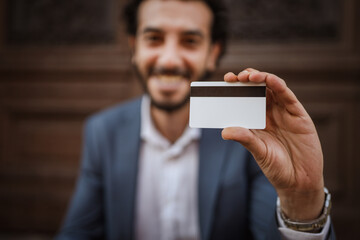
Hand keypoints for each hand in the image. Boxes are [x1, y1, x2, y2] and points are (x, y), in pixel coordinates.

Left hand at [222, 68, 324, 220]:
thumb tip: (224, 131)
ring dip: (261, 78)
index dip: (236, 89)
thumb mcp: (258, 152)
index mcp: (257, 120)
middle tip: (234, 78)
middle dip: (246, 80)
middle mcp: (270, 113)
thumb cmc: (277, 167)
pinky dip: (279, 86)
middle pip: (257, 89)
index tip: (224, 82)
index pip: (245, 99)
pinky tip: (270, 80)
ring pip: (273, 88)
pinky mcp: (299, 116)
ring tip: (249, 76)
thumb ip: (245, 139)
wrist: (299, 182)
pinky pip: (288, 97)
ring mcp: (285, 113)